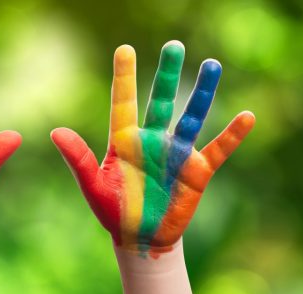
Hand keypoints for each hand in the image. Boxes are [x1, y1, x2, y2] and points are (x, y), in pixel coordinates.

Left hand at [50, 41, 254, 257]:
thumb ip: (79, 159)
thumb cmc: (113, 211)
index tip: (125, 49)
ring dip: (202, 93)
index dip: (124, 77)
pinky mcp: (196, 171)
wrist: (140, 238)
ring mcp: (176, 153)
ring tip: (212, 65)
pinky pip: (218, 149)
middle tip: (174, 46)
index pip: (123, 103)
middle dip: (167, 74)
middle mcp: (152, 141)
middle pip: (161, 100)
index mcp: (124, 141)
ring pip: (192, 117)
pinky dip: (232, 135)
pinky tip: (247, 117)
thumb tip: (56, 132)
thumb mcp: (93, 186)